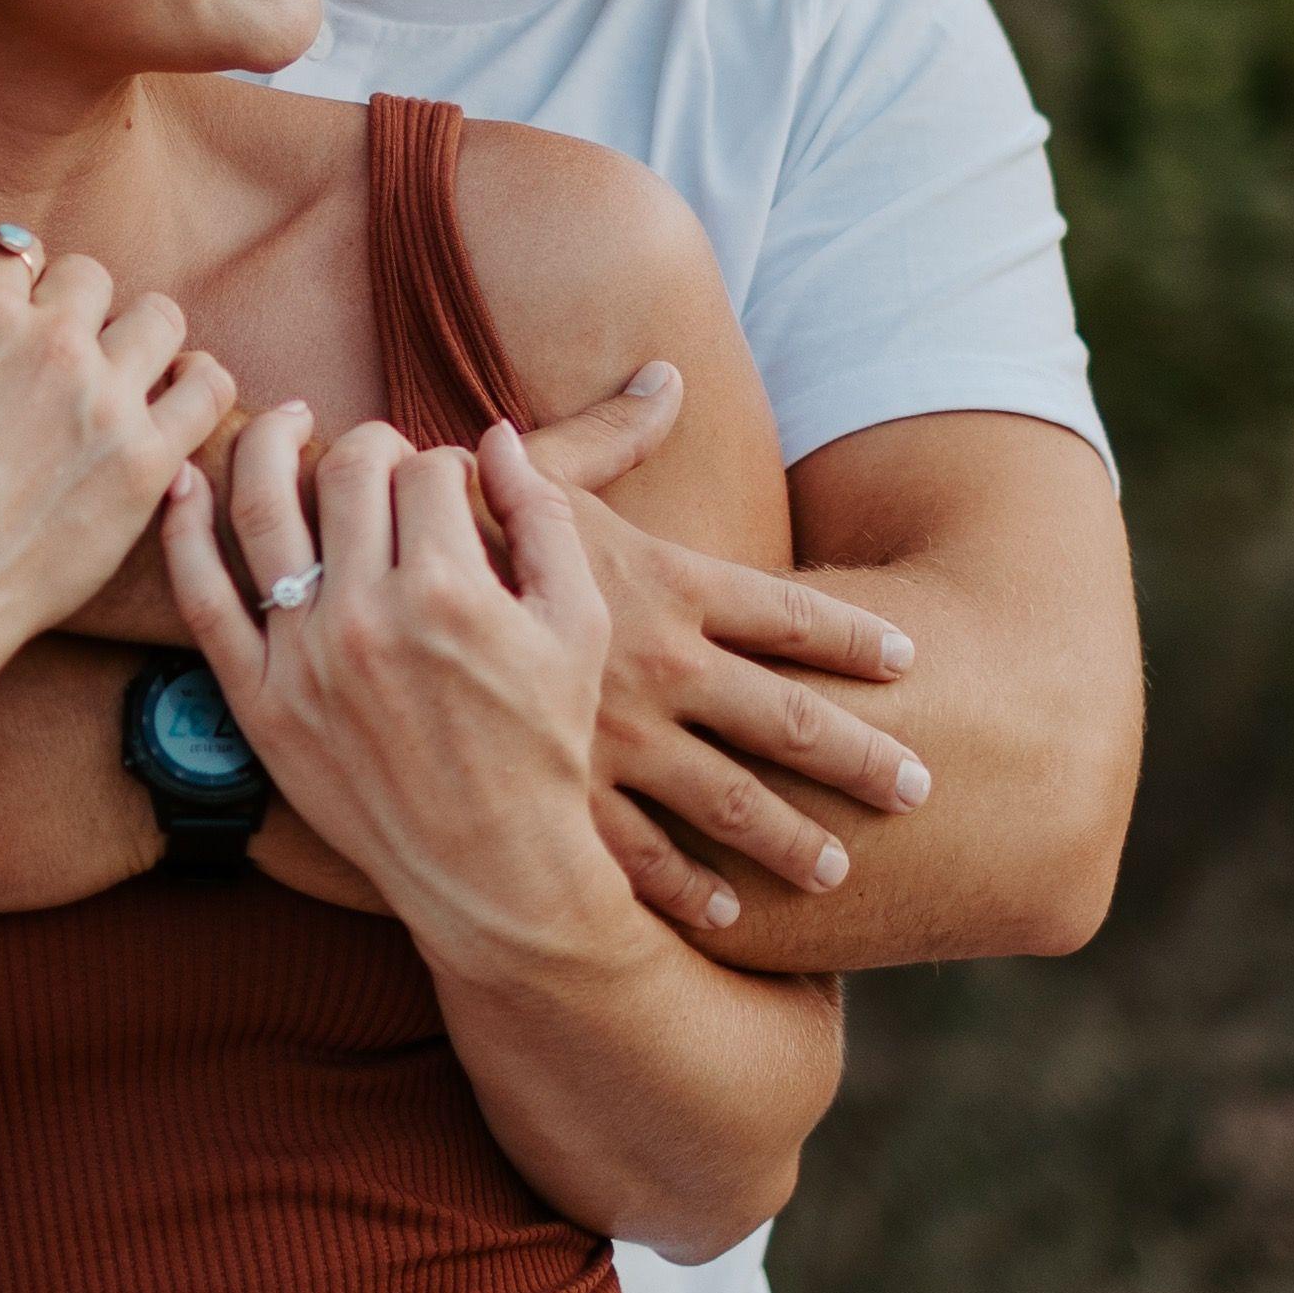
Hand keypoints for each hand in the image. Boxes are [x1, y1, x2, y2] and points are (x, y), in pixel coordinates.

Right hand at [0, 203, 236, 717]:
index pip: (14, 251)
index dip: (2, 288)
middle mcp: (51, 343)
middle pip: (91, 278)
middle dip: (70, 310)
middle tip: (48, 366)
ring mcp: (106, 403)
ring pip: (160, 318)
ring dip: (138, 338)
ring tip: (113, 377)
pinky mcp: (146, 466)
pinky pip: (208, 388)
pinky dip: (197, 383)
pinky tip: (170, 400)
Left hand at [157, 403, 620, 979]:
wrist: (492, 868)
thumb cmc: (544, 744)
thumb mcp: (578, 625)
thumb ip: (545, 518)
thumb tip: (495, 438)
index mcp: (449, 591)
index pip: (429, 470)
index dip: (447, 464)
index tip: (454, 488)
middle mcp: (366, 617)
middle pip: (349, 473)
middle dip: (374, 447)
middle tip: (386, 460)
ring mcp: (302, 660)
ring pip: (264, 513)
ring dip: (267, 446)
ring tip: (284, 420)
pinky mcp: (259, 703)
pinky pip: (203, 602)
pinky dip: (185, 535)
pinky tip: (184, 486)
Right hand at [509, 353, 930, 929]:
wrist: (376, 595)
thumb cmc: (459, 528)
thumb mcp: (542, 474)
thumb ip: (611, 433)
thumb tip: (664, 373)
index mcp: (667, 586)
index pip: (790, 613)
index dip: (854, 636)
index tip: (911, 661)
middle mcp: (660, 665)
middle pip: (789, 720)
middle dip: (860, 759)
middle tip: (918, 789)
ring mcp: (618, 737)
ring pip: (729, 802)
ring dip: (790, 840)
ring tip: (838, 871)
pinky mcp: (564, 789)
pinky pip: (641, 854)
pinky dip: (688, 891)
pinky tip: (728, 919)